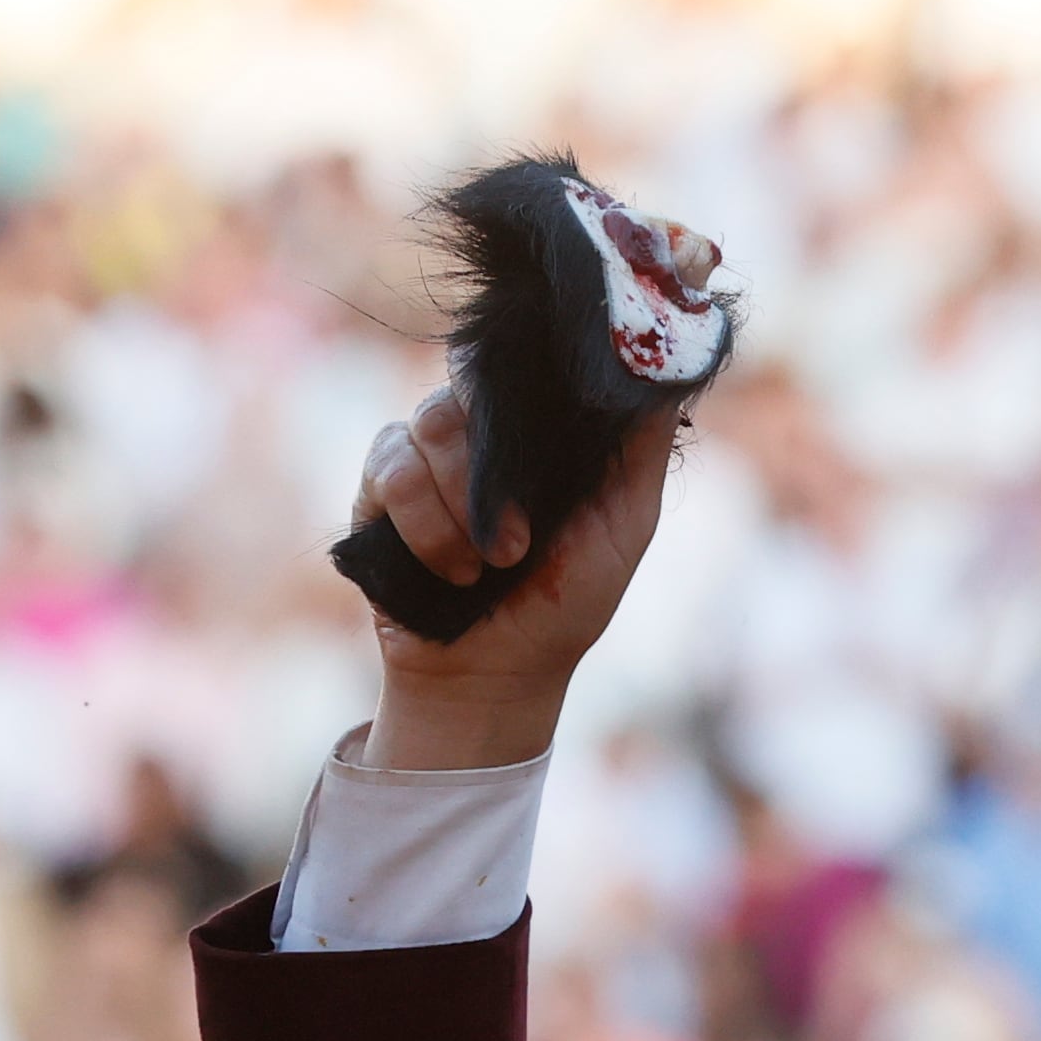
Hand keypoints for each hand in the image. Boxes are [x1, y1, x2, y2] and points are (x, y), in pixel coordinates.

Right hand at [351, 385, 678, 769]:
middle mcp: (479, 432)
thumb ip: (638, 451)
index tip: (548, 443)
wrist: (493, 675)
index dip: (532, 382)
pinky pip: (392, 466)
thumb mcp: (624, 527)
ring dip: (462, 504)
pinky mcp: (380, 485)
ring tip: (489, 566)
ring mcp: (427, 453)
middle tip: (521, 544)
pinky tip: (450, 569)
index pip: (525, 364)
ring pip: (431, 423)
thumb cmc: (565, 604)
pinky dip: (424, 522)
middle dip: (496, 468)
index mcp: (537, 432)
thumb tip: (661, 366)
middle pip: (472, 381)